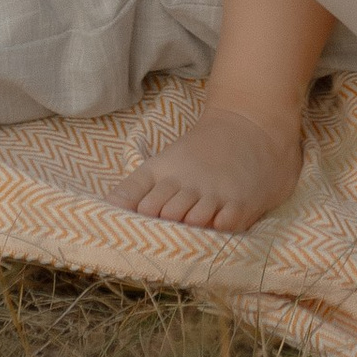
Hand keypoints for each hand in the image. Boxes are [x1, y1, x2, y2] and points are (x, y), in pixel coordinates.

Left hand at [107, 99, 307, 232]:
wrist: (251, 125)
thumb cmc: (200, 153)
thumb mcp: (163, 164)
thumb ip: (134, 188)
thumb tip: (105, 207)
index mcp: (166, 172)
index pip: (141, 206)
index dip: (139, 220)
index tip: (138, 229)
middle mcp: (189, 183)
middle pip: (165, 215)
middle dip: (163, 226)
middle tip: (169, 230)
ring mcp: (216, 193)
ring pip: (192, 222)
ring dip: (190, 230)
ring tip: (193, 228)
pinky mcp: (241, 203)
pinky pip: (224, 226)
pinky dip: (218, 231)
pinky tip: (217, 226)